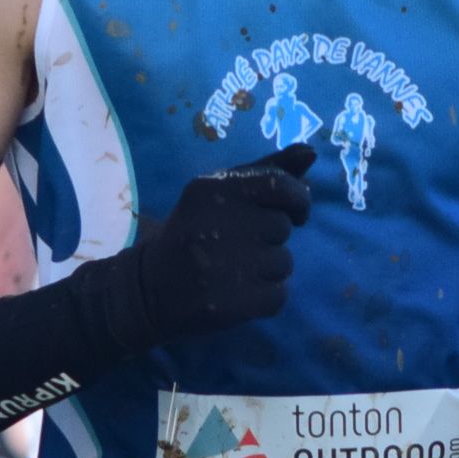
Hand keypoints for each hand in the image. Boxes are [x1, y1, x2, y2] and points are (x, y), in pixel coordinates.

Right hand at [121, 144, 313, 345]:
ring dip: (268, 270)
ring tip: (234, 271)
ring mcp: (223, 267)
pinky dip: (264, 298)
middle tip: (239, 247)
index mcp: (212, 189)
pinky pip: (278, 296)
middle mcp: (217, 224)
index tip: (294, 213)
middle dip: (270, 238)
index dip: (298, 200)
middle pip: (282, 227)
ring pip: (283, 263)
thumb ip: (266, 171)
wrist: (146, 288)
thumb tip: (311, 152)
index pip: (280, 185)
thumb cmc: (192, 233)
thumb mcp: (218, 193)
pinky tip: (237, 294)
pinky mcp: (229, 305)